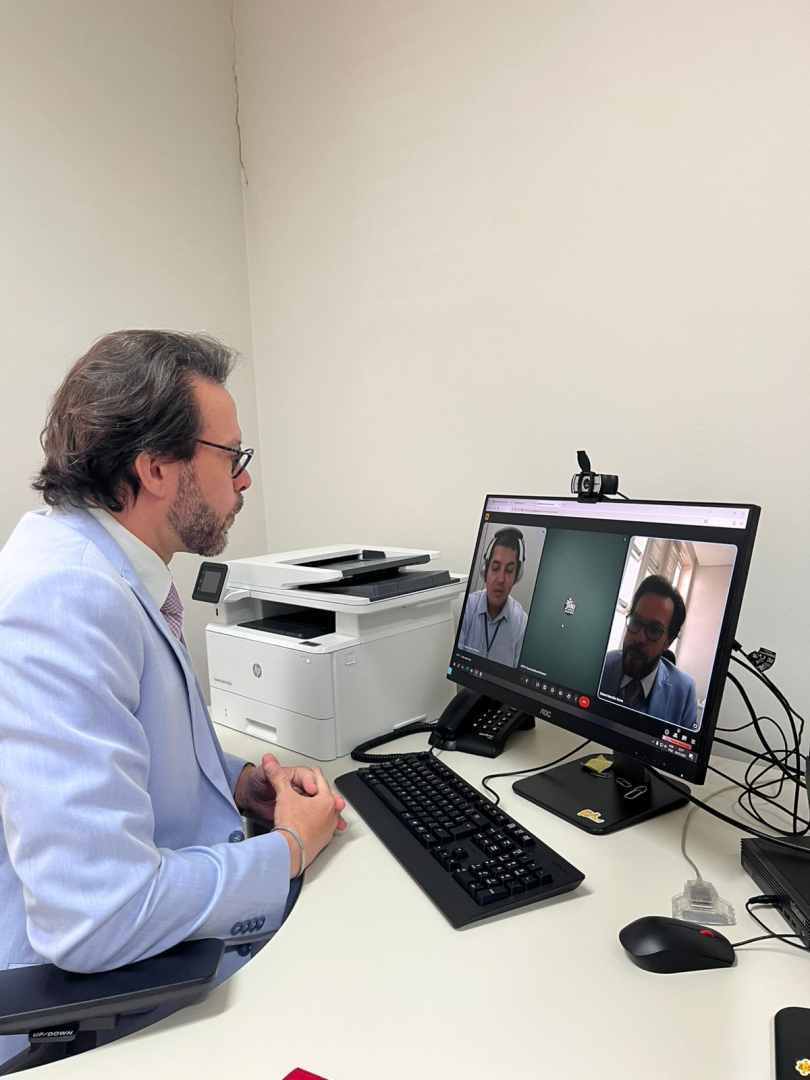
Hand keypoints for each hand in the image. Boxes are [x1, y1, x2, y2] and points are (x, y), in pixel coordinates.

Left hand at [235, 754, 324, 821]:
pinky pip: (319, 816)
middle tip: (332, 802)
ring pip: (323, 803)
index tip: (311, 790)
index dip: (310, 783)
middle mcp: (302, 787)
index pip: (307, 776)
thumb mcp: (262, 775)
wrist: (252, 799)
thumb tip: (267, 759)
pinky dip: (328, 820)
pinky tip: (332, 824)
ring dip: (332, 808)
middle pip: (321, 790)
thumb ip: (268, 770)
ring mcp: (304, 800)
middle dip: (328, 796)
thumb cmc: (258, 784)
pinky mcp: (303, 813)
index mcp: (296, 776)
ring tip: (336, 813)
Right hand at [262, 757, 345, 874]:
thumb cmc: (291, 825)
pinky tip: (315, 826)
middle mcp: (331, 815)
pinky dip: (321, 825)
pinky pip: (325, 829)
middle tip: (319, 789)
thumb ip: (278, 777)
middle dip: (324, 792)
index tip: (316, 772)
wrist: (290, 850)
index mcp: (326, 801)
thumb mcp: (284, 795)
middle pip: (329, 799)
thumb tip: (270, 763)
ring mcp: (328, 829)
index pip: (322, 783)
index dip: (316, 776)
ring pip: (330, 815)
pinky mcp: (323, 841)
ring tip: (318, 807)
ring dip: (324, 810)